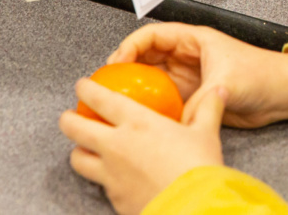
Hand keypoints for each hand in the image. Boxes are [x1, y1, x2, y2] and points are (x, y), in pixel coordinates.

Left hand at [59, 80, 225, 214]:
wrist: (190, 206)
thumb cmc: (197, 165)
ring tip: (83, 147)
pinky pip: (98, 182)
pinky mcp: (112, 196)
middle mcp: (116, 145)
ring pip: (77, 159)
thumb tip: (219, 91)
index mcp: (138, 122)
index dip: (87, 89)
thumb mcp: (207, 132)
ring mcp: (110, 173)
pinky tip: (110, 175)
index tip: (82, 85)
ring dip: (78, 150)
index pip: (102, 100)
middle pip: (76, 129)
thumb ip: (208, 109)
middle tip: (69, 115)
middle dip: (68, 119)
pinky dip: (99, 175)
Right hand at [105, 22, 287, 128]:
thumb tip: (176, 116)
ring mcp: (190, 77)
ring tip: (119, 102)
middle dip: (126, 69)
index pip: (154, 34)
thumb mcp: (227, 83)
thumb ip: (199, 98)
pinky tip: (144, 117)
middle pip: (147, 57)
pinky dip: (152, 106)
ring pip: (153, 79)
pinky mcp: (194, 97)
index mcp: (197, 40)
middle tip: (110, 86)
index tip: (117, 63)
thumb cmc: (265, 75)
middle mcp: (190, 57)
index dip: (131, 45)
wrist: (284, 94)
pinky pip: (164, 99)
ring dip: (137, 89)